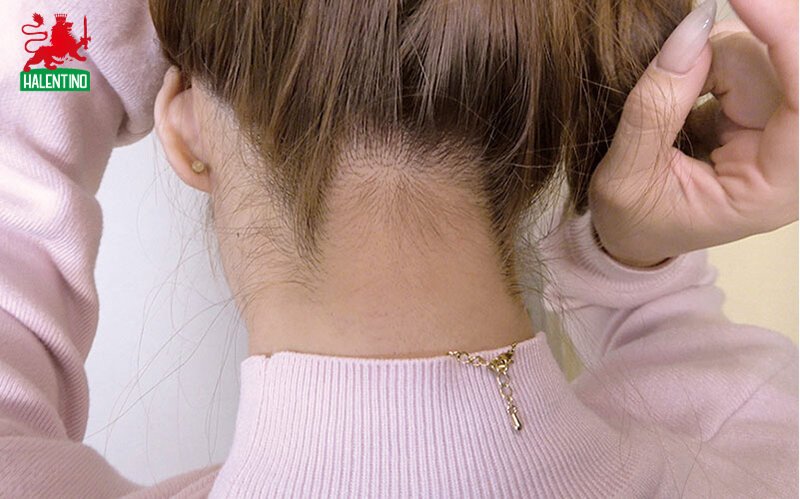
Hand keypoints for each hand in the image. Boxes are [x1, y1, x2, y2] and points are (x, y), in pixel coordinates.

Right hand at [589, 0, 797, 267]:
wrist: (636, 234)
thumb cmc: (633, 221)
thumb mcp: (626, 176)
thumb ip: (654, 106)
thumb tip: (693, 27)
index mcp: (776, 188)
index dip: (787, 38)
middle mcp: (794, 154)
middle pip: (779, 67)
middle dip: (715, 61)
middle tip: (663, 80)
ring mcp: (783, 127)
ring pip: (757, 53)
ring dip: (702, 65)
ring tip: (667, 116)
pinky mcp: (767, 107)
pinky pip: (744, 55)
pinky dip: (704, 64)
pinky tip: (684, 99)